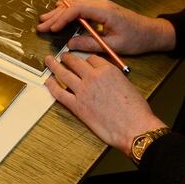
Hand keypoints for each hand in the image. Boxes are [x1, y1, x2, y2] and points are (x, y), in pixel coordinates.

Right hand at [37, 0, 175, 55]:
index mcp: (105, 11)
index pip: (77, 9)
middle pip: (73, 4)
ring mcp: (102, 5)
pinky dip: (68, 10)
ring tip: (45, 20)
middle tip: (41, 25)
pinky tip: (61, 16)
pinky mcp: (102, 9)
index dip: (62, 18)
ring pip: (76, 3)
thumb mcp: (114, 45)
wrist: (152, 32)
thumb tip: (70, 44)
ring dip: (60, 12)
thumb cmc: (137, 39)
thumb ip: (91, 44)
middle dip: (56, 15)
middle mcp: (102, 4)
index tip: (52, 29)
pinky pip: (81, 5)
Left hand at [45, 52, 166, 155]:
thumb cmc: (136, 110)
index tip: (83, 61)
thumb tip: (105, 80)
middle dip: (68, 57)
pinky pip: (60, 93)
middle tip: (63, 56)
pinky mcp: (77, 106)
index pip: (92, 59)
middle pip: (75, 62)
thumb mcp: (126, 85)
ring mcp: (83, 91)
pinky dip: (52, 86)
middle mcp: (93, 77)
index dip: (86, 60)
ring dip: (55, 65)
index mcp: (108, 70)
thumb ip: (113, 79)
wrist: (134, 127)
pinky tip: (48, 81)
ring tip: (49, 61)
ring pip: (64, 73)